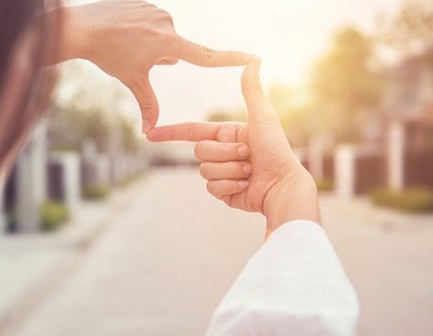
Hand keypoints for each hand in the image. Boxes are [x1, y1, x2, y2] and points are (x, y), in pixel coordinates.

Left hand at [58, 1, 252, 132]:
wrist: (83, 27)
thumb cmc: (108, 55)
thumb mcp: (131, 80)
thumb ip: (148, 104)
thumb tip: (150, 132)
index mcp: (168, 44)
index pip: (205, 55)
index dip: (229, 59)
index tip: (251, 56)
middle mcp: (168, 23)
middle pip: (174, 49)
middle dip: (160, 56)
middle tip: (135, 55)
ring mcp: (157, 10)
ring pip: (162, 34)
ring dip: (150, 42)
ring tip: (126, 42)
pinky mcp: (146, 2)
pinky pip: (151, 20)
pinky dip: (140, 28)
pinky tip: (123, 30)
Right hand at [146, 58, 319, 235]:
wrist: (282, 186)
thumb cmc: (276, 150)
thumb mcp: (263, 116)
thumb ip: (251, 89)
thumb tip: (254, 58)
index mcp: (227, 134)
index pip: (192, 131)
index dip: (171, 132)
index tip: (150, 134)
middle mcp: (223, 152)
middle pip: (200, 150)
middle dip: (224, 153)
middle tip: (247, 154)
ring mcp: (222, 173)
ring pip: (205, 170)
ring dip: (229, 170)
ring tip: (249, 171)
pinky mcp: (223, 192)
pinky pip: (211, 188)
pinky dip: (229, 186)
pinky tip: (246, 185)